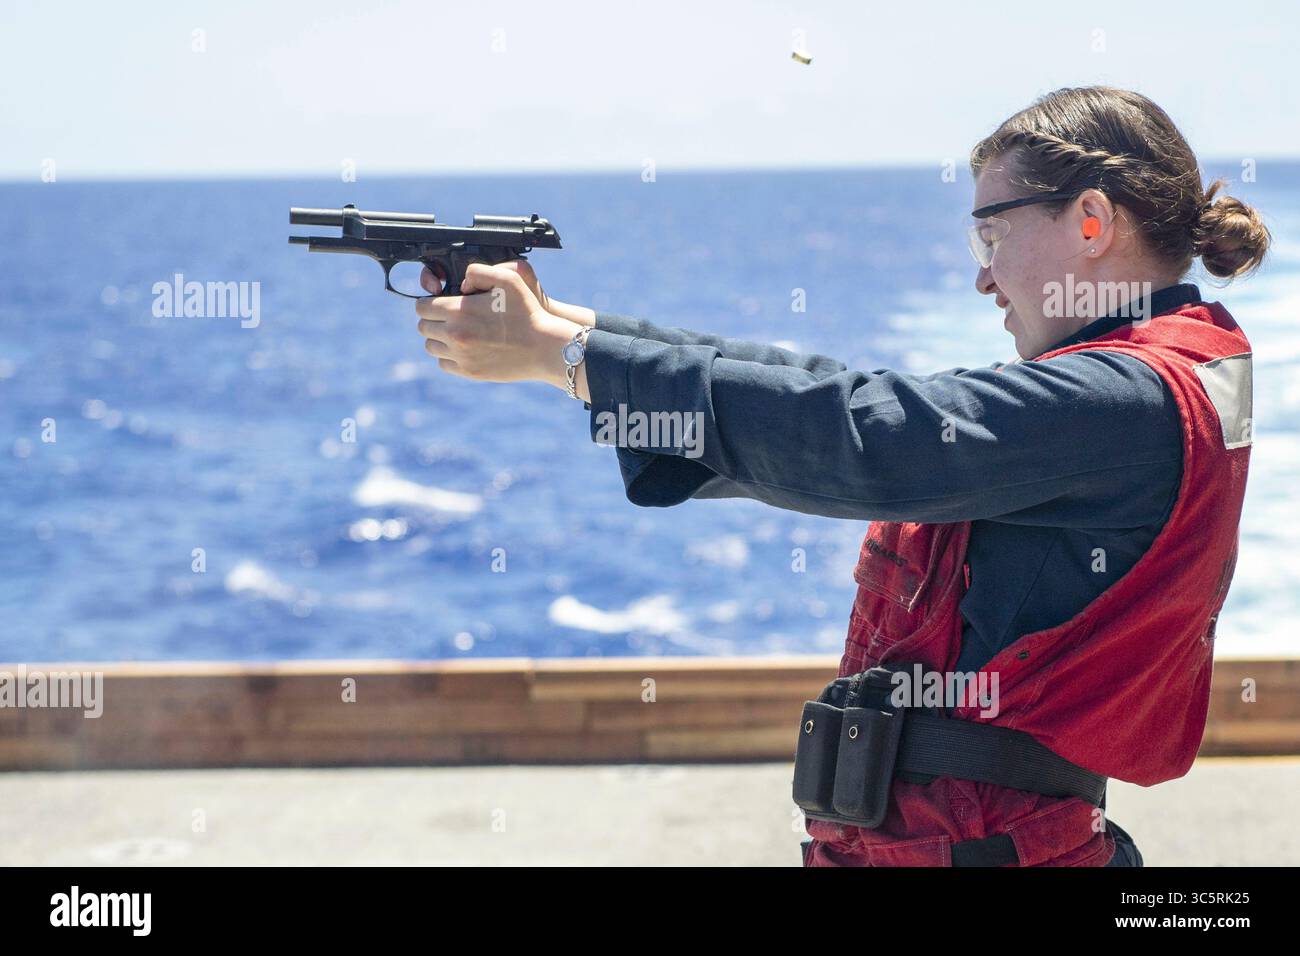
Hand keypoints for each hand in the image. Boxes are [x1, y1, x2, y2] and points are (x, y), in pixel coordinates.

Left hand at [415, 261, 580, 383]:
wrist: (543, 346)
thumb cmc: (527, 311)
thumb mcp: (508, 278)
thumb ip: (478, 271)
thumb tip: (460, 283)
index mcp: (458, 310)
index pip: (422, 306)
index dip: (429, 301)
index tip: (438, 302)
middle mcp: (455, 334)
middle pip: (423, 327)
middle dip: (432, 320)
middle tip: (447, 317)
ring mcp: (461, 356)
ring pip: (431, 347)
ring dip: (438, 338)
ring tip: (454, 332)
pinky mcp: (469, 372)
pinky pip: (444, 364)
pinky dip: (449, 356)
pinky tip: (463, 348)